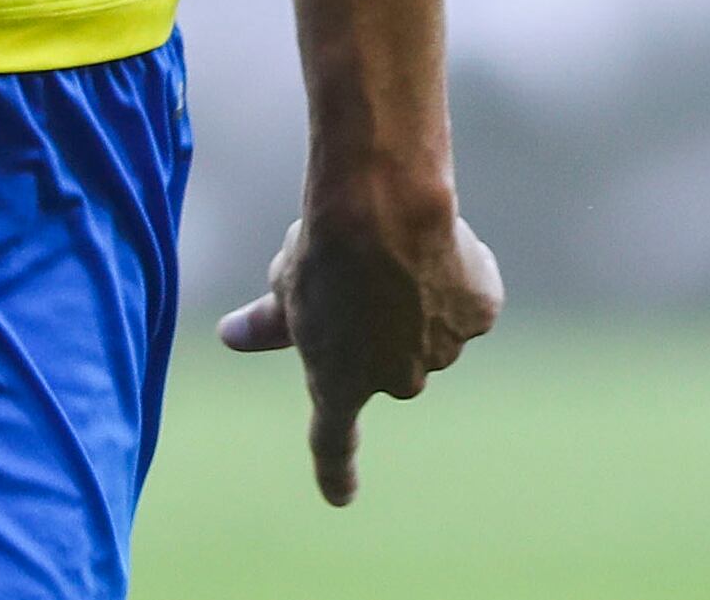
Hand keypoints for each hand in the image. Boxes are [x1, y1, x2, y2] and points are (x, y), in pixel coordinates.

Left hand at [216, 183, 502, 504]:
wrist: (381, 210)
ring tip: (392, 243)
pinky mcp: (479, 314)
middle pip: (386, 355)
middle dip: (375, 320)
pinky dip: (453, 269)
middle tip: (358, 267)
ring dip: (414, 293)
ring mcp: (443, 351)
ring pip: (429, 321)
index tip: (339, 499)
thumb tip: (230, 337)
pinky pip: (466, 292)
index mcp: (339, 383)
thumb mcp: (286, 287)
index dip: (335, 471)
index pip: (332, 440)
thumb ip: (268, 323)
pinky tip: (431, 240)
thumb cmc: (323, 248)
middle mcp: (397, 381)